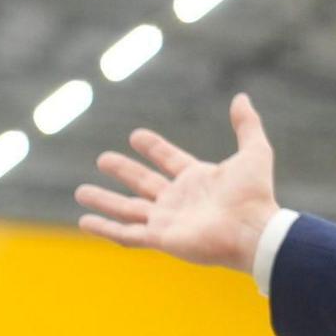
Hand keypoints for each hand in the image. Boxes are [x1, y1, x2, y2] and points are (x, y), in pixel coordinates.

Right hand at [74, 93, 280, 270]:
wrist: (253, 229)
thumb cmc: (255, 195)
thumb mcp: (255, 151)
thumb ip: (247, 125)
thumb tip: (242, 98)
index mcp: (198, 180)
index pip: (170, 160)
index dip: (154, 148)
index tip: (135, 135)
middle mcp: (179, 200)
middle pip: (144, 183)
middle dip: (123, 171)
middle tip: (102, 159)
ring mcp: (168, 220)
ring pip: (127, 209)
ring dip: (104, 200)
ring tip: (80, 191)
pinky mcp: (160, 238)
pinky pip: (126, 234)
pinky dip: (104, 228)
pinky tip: (84, 221)